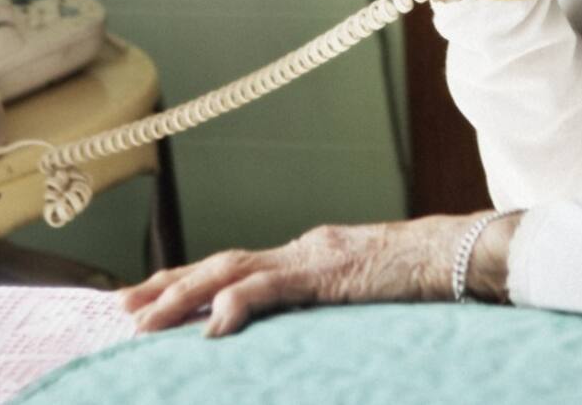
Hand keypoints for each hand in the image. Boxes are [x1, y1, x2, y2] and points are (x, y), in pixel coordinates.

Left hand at [120, 211, 523, 337]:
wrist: (458, 255)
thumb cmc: (418, 282)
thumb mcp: (361, 297)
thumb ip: (322, 305)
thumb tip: (292, 330)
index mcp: (304, 258)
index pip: (233, 267)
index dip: (187, 281)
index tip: (147, 298)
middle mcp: (299, 251)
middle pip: (219, 264)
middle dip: (168, 286)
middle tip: (123, 309)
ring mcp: (312, 257)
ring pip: (233, 271)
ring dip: (184, 296)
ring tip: (146, 321)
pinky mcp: (330, 272)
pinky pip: (277, 287)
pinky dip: (240, 305)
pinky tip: (214, 326)